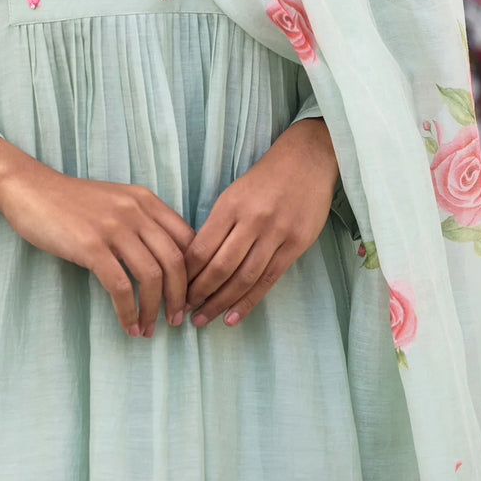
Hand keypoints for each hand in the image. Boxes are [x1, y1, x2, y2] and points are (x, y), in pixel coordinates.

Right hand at [0, 154, 195, 337]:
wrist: (30, 189)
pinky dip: (128, 311)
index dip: (195, 274)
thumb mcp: (116, 202)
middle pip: (175, 261)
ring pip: (151, 277)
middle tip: (177, 320)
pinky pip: (120, 286)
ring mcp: (113, 227)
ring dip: (155, 309)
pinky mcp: (90, 245)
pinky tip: (128, 325)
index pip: (187, 240)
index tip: (189, 297)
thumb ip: (142, 222)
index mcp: (146, 200)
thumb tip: (167, 262)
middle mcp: (135, 210)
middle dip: (180, 297)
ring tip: (150, 328)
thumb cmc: (72, 202)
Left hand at [182, 118, 338, 328]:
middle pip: (220, 267)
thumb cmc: (263, 179)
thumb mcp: (232, 194)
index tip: (174, 289)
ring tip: (204, 319)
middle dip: (199, 294)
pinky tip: (233, 316)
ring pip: (244, 278)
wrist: (306, 161)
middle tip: (184, 312)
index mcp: (229, 206)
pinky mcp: (296, 244)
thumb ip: (217, 225)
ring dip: (221, 302)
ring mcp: (276, 234)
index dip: (186, 274)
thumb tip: (194, 262)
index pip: (201, 248)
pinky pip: (268, 279)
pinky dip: (249, 301)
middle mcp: (252, 221)